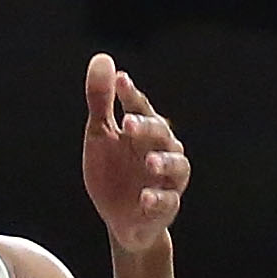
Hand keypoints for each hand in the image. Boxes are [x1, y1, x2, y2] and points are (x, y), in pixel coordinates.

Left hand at [79, 56, 185, 253]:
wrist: (120, 219)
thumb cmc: (113, 171)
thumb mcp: (100, 135)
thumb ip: (100, 100)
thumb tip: (102, 58)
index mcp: (144, 129)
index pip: (139, 107)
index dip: (130, 95)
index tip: (119, 82)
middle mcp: (162, 149)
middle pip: (160, 133)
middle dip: (146, 127)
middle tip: (127, 123)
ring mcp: (166, 179)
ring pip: (176, 166)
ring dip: (164, 162)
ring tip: (149, 162)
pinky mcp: (166, 207)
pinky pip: (167, 202)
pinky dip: (158, 199)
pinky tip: (144, 198)